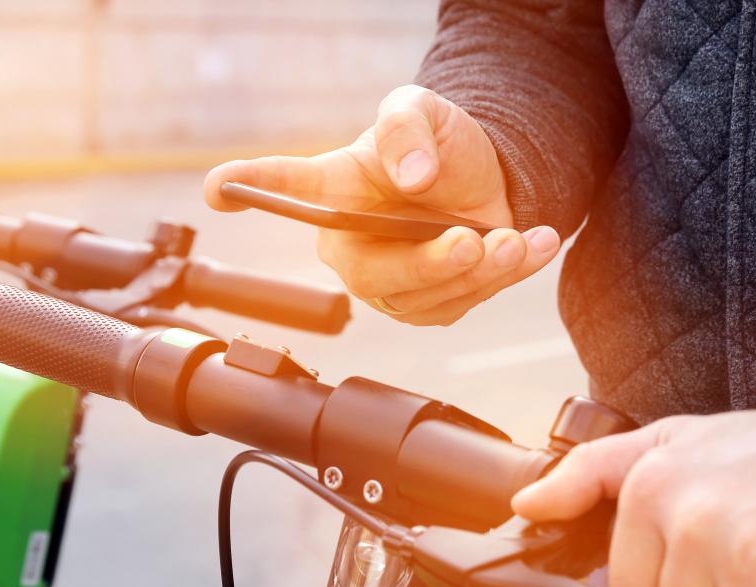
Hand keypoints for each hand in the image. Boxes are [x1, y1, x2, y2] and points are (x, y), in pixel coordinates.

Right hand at [204, 84, 560, 324]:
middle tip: (472, 243)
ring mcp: (392, 283)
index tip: (218, 188)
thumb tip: (411, 175)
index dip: (251, 187)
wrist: (487, 178)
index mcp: (334, 192)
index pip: (285, 187)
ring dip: (481, 273)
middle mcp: (353, 246)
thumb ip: (408, 130)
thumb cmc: (437, 144)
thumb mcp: (423, 114)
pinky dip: (510, 275)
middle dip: (429, 266)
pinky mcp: (433, 304)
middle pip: (376, 276)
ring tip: (517, 239)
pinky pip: (470, 301)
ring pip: (431, 298)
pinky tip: (537, 243)